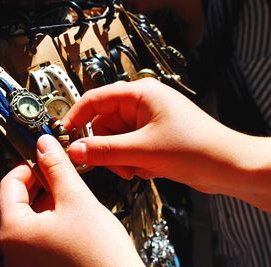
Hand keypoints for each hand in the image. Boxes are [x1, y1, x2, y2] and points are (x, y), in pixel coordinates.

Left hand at [0, 135, 143, 266]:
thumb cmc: (100, 256)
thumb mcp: (76, 200)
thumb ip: (57, 168)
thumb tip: (45, 145)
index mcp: (14, 232)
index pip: (9, 185)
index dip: (28, 166)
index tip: (44, 158)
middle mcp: (13, 251)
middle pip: (18, 203)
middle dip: (39, 183)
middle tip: (59, 172)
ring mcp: (26, 262)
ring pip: (30, 220)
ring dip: (46, 201)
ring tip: (68, 192)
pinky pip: (38, 237)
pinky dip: (51, 221)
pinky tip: (70, 216)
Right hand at [63, 78, 270, 209]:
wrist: (228, 167)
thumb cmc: (198, 148)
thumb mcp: (142, 150)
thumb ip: (104, 150)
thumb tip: (75, 150)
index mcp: (140, 93)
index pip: (95, 99)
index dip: (76, 116)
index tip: (64, 134)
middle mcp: (142, 105)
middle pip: (103, 124)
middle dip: (105, 147)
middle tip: (112, 163)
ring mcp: (146, 123)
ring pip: (113, 140)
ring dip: (119, 158)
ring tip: (136, 168)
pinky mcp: (151, 139)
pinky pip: (126, 149)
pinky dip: (131, 162)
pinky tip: (147, 169)